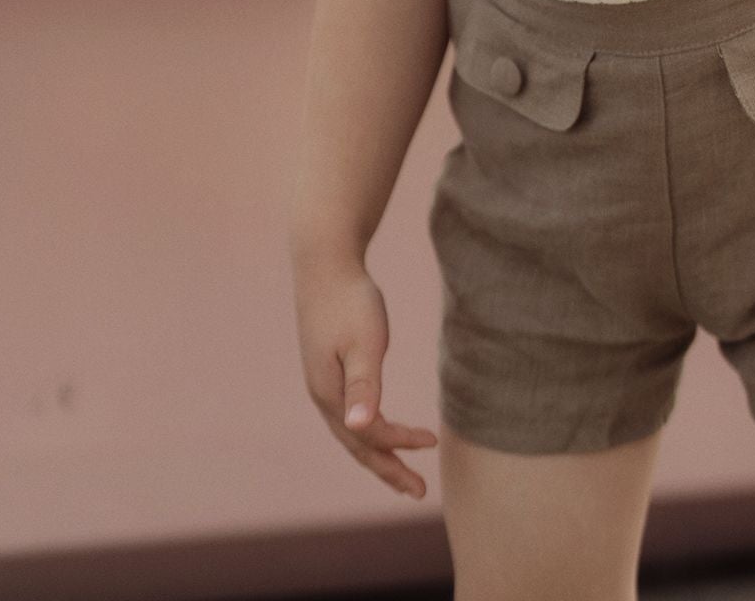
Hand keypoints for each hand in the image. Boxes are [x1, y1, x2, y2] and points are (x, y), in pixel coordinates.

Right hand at [294, 259, 436, 496]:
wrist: (324, 262)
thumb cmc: (348, 300)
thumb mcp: (363, 341)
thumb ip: (364, 385)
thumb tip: (360, 428)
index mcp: (330, 394)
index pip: (370, 434)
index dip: (400, 443)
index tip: (432, 442)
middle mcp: (323, 396)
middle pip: (357, 446)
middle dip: (387, 470)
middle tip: (418, 492)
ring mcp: (322, 383)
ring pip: (351, 433)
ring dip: (376, 454)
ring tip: (400, 470)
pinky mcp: (326, 368)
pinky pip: (348, 413)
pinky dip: (366, 431)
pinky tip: (377, 427)